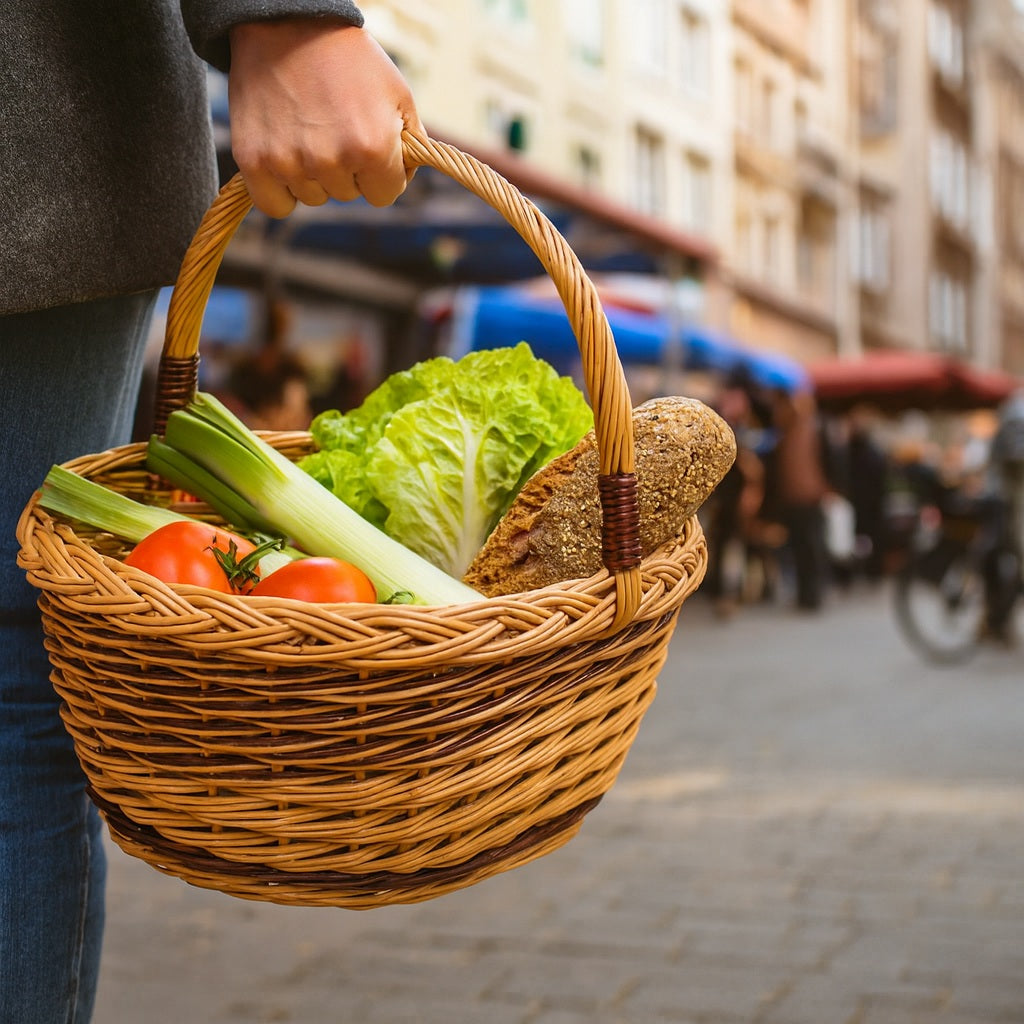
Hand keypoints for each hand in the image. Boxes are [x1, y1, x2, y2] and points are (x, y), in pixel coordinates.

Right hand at [227, 20, 424, 216]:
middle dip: (348, 169)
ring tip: (308, 129)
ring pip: (313, 197)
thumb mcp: (398, 95)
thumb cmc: (349, 59)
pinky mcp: (254, 161)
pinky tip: (286, 160)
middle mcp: (331, 161)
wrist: (287, 23)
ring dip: (314, 175)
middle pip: (348, 195)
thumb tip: (405, 177)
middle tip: (334, 125)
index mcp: (372, 148)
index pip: (385, 195)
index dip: (381, 172)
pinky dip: (281, 192)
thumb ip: (411, 146)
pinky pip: (275, 205)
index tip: (370, 146)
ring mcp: (290, 163)